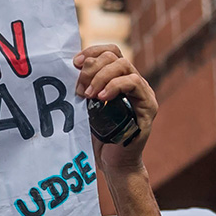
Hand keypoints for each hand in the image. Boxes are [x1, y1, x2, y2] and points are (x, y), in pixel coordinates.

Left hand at [73, 44, 155, 177]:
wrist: (113, 163)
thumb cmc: (99, 137)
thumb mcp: (87, 107)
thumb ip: (83, 88)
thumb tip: (68, 69)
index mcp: (119, 79)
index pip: (110, 52)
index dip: (92, 52)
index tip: (75, 63)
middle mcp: (134, 82)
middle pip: (115, 56)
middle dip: (93, 67)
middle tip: (79, 88)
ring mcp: (143, 92)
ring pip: (125, 65)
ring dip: (101, 77)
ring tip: (88, 95)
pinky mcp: (148, 105)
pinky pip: (134, 83)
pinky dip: (115, 86)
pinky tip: (101, 98)